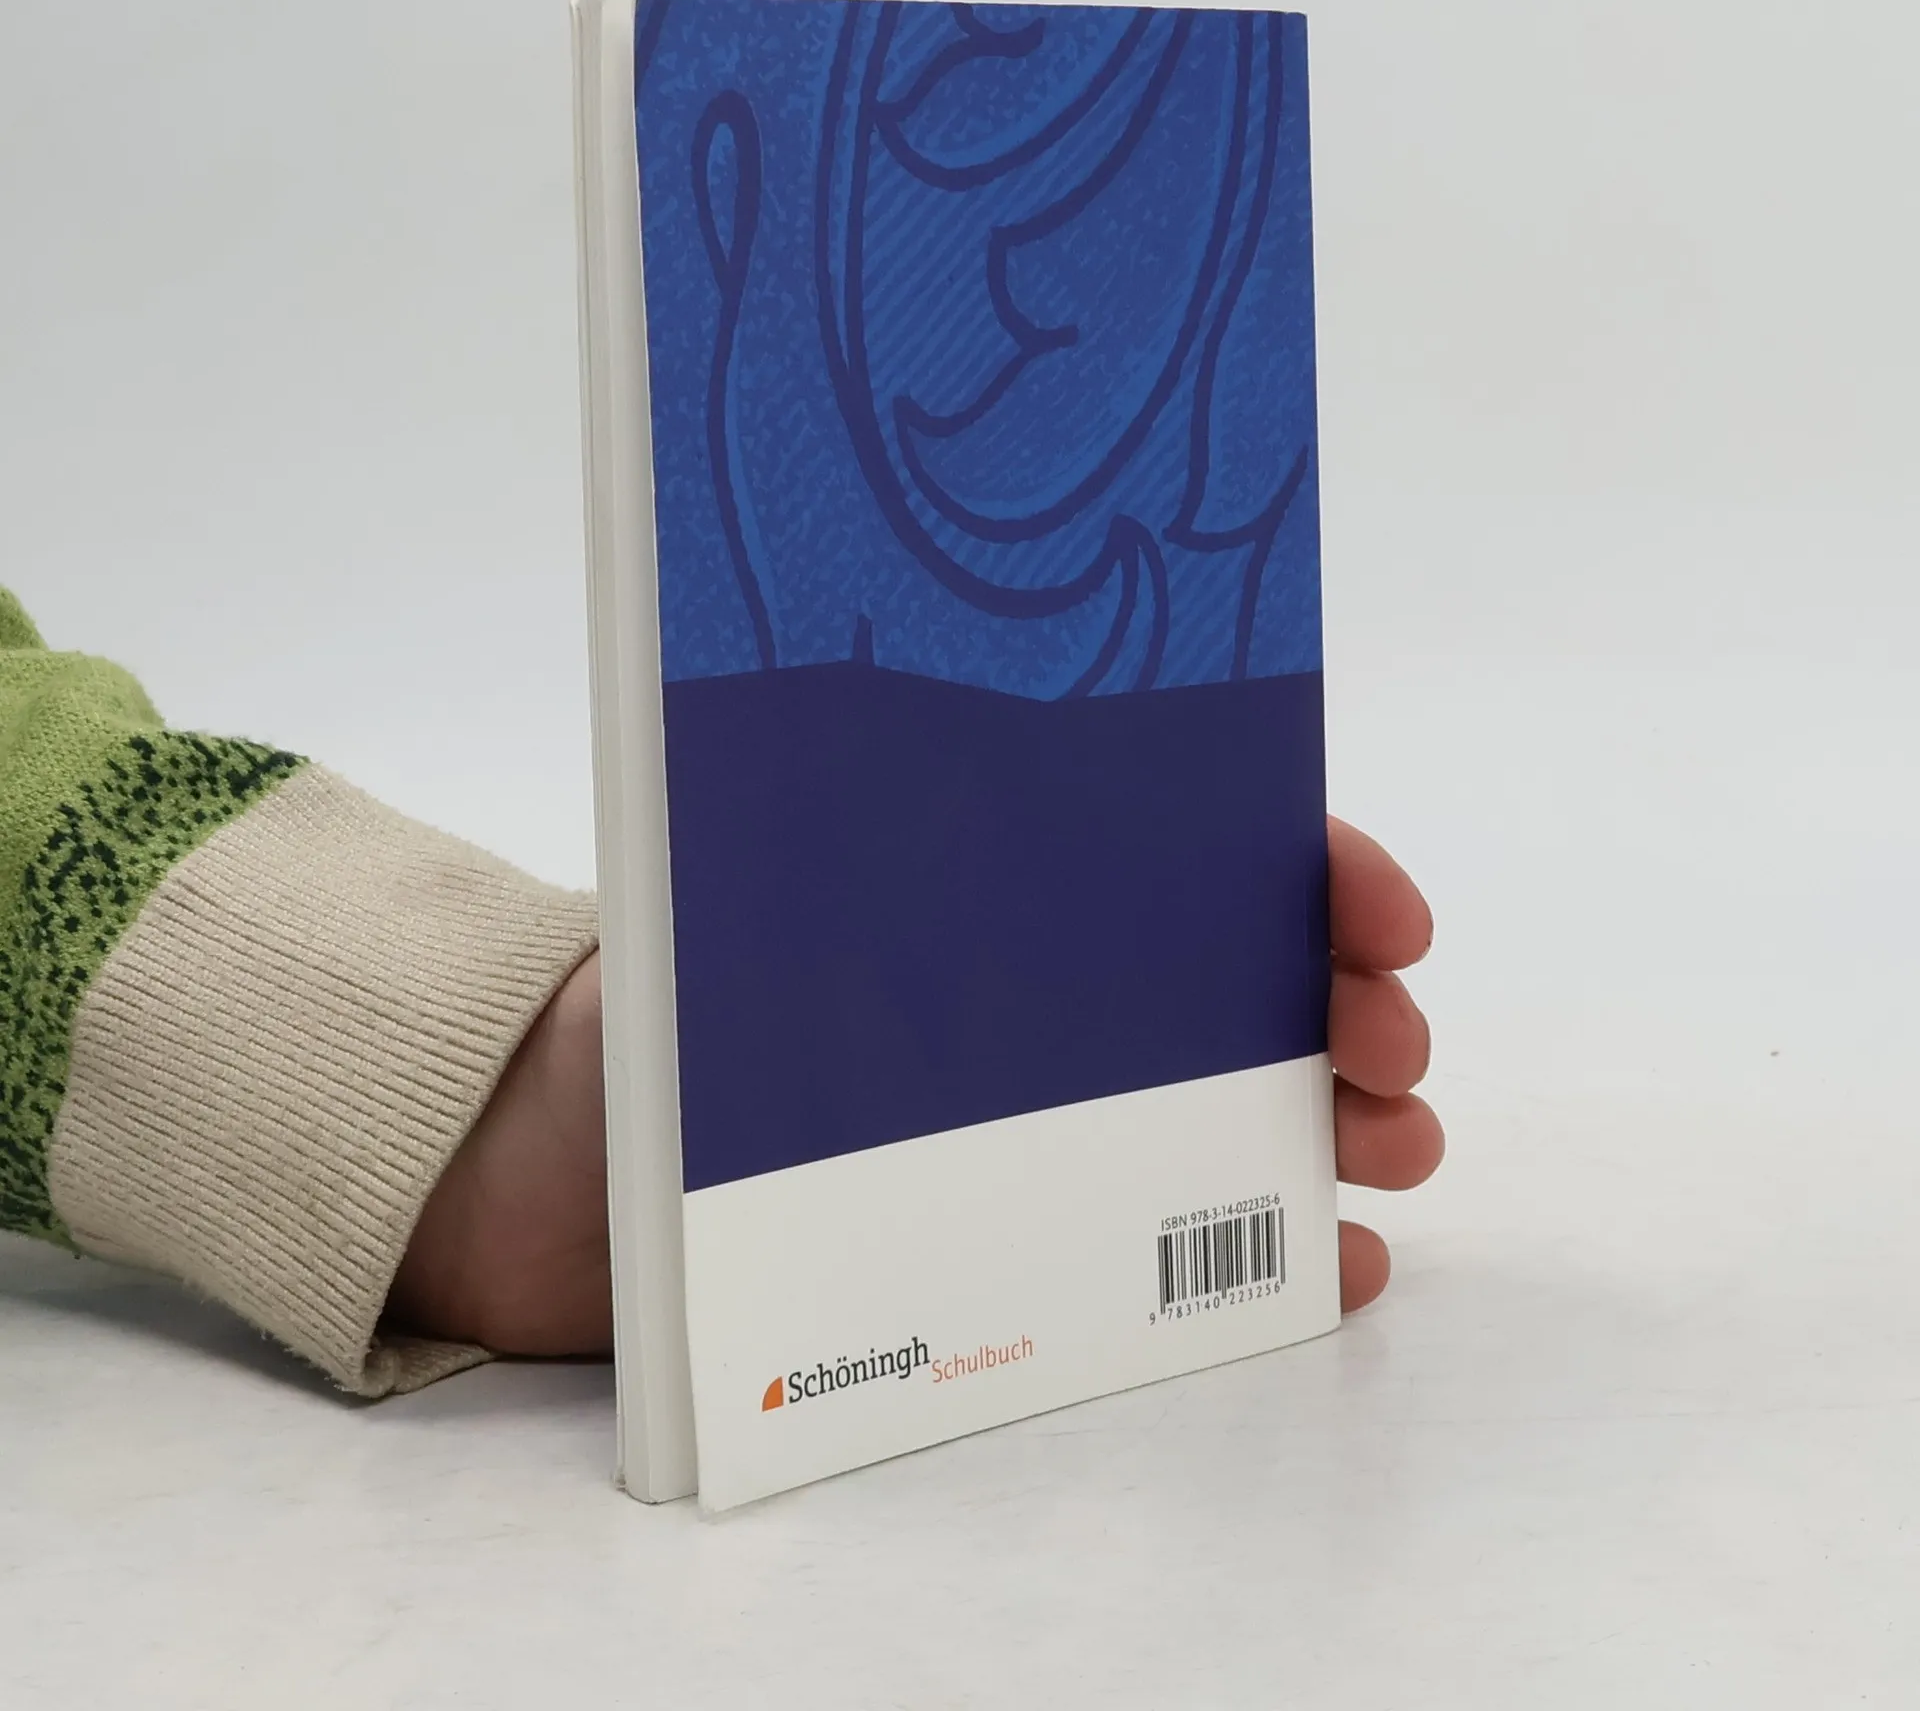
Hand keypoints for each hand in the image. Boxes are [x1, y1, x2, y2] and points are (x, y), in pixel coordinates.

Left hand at [388, 819, 1439, 1351]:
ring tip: (1394, 1150)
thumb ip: (820, 865)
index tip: (1383, 917)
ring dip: (1334, 1122)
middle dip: (1341, 1004)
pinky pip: (1172, 1255)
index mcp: (991, 896)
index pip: (1184, 857)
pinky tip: (1343, 1270)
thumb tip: (935, 763)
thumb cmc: (627, 1031)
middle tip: (1390, 1053)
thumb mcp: (727, 926)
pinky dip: (1268, 1261)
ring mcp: (1035, 1125)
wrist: (534, 1191)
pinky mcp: (1013, 1247)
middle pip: (1234, 986)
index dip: (1306, 875)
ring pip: (1230, 1111)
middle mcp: (1033, 1003)